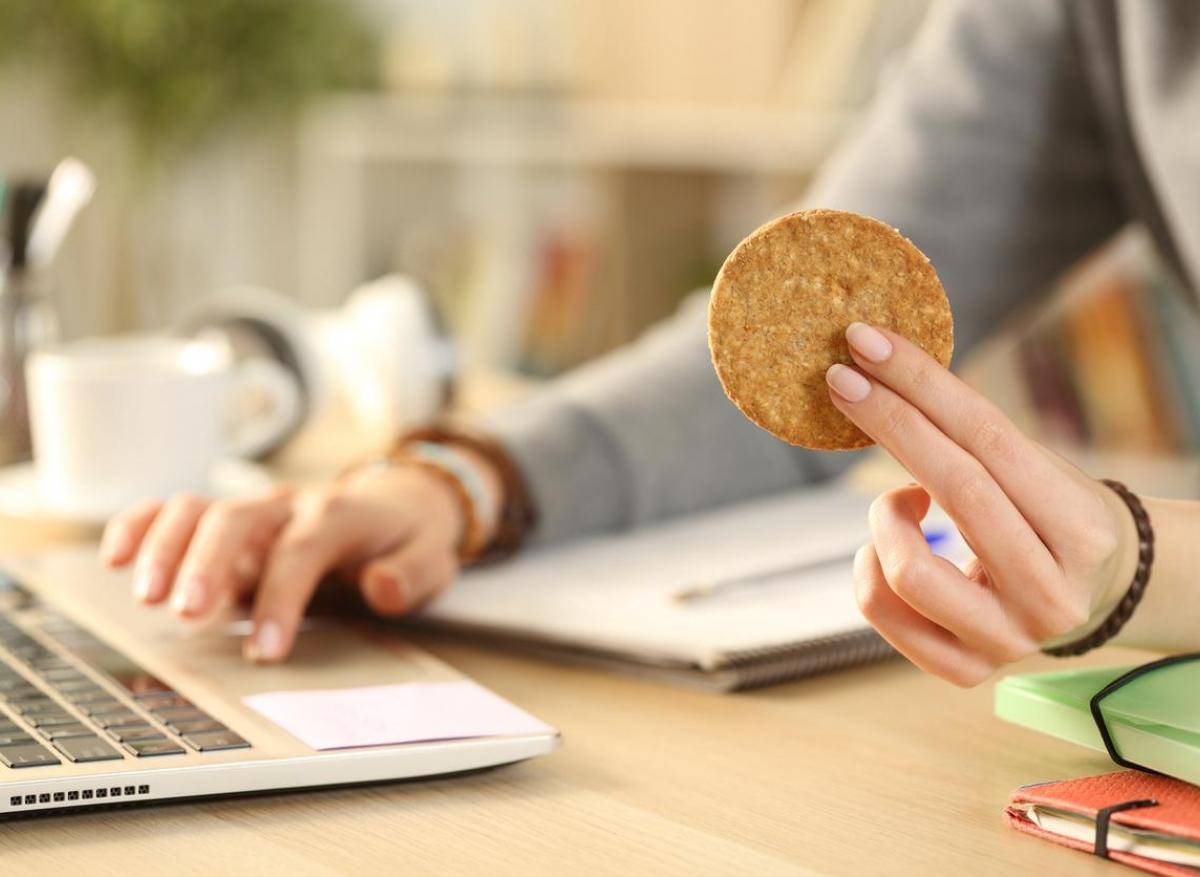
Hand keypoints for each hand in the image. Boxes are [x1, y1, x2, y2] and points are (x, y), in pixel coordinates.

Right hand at [99, 459, 488, 663]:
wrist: (401, 499)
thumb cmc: (409, 538)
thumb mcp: (434, 558)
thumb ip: (413, 573)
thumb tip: (382, 587)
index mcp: (342, 514)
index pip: (303, 549)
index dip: (282, 596)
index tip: (266, 650)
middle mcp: (291, 504)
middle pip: (239, 519)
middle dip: (209, 563)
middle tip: (189, 615)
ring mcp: (256, 508)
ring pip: (200, 508)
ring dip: (167, 546)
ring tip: (146, 596)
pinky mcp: (230, 519)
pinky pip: (178, 509)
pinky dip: (143, 525)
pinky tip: (114, 556)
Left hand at [826, 323, 1138, 685]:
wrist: (1096, 594)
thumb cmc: (1051, 515)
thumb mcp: (1038, 471)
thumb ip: (973, 439)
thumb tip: (877, 373)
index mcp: (1080, 532)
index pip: (989, 439)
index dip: (921, 384)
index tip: (866, 343)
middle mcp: (1050, 594)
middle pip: (952, 488)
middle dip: (887, 421)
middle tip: (840, 378)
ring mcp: (1008, 641)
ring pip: (906, 568)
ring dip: (882, 516)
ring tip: (902, 502)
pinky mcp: (966, 668)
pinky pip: (882, 610)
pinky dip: (868, 567)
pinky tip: (891, 547)